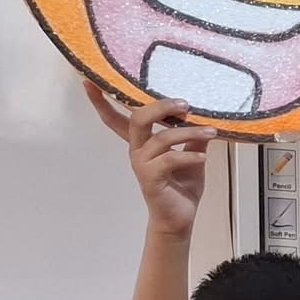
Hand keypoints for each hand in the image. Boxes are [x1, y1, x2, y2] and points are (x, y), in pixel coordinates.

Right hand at [91, 85, 213, 235]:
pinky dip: (188, 156)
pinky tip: (203, 158)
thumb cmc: (182, 186)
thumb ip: (193, 140)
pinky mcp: (150, 178)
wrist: (179, 218)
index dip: (102, 101)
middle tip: (185, 104)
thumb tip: (205, 120)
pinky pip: (169, 159)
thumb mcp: (192, 157)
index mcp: (142, 143)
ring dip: (189, 133)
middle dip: (160, 108)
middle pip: (137, 119)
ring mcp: (142, 164)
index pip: (117, 119)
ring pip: (161, 139)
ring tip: (210, 133)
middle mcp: (137, 150)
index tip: (89, 81)